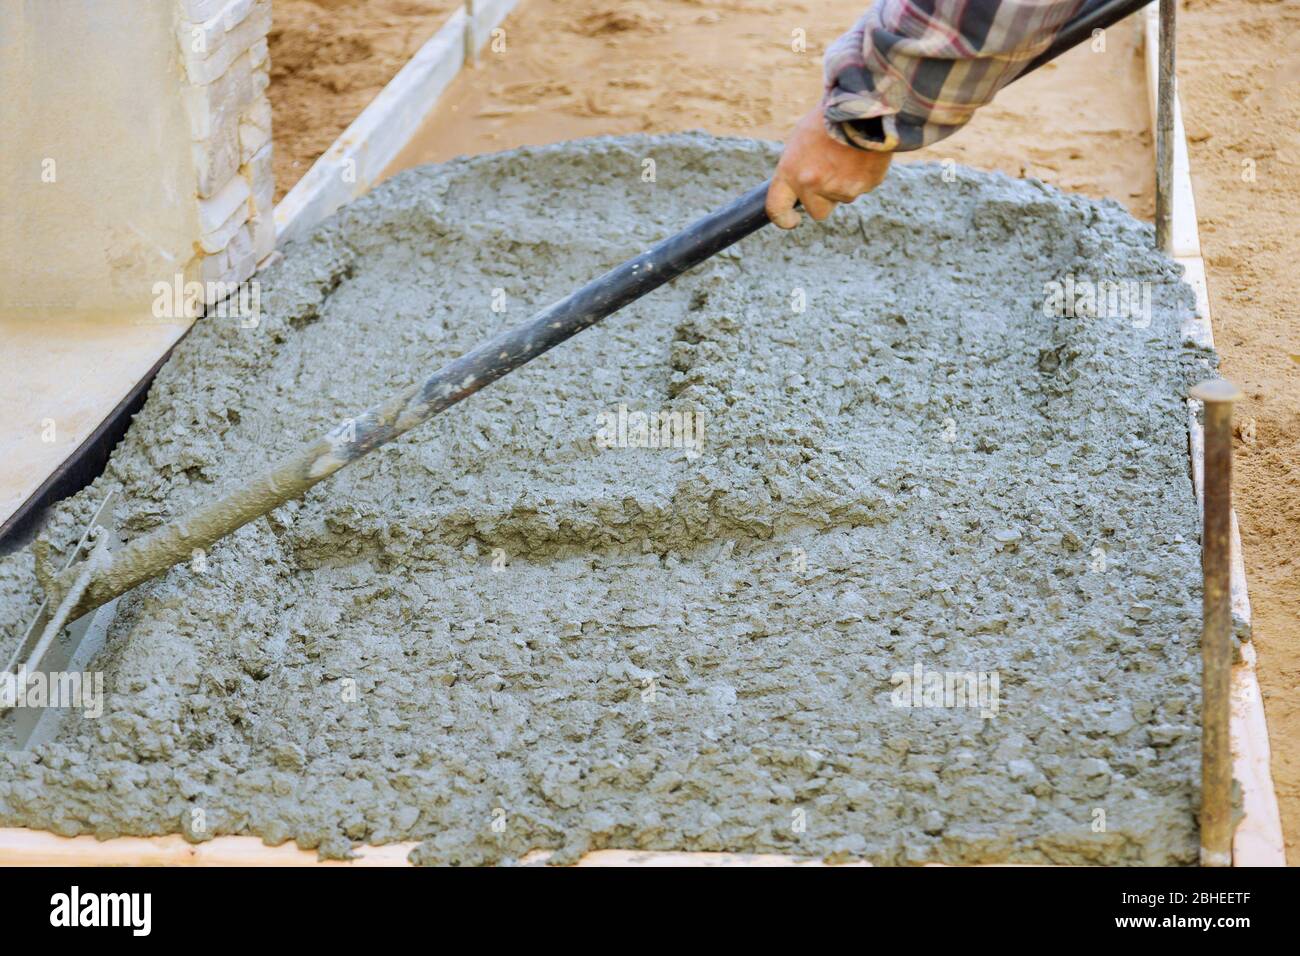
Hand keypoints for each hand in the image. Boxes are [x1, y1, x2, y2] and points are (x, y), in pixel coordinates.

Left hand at [766, 106, 892, 228]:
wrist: (862, 103)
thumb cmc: (828, 117)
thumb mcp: (801, 139)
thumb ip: (798, 168)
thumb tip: (801, 189)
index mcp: (791, 172)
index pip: (777, 208)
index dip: (783, 219)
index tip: (792, 220)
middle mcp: (812, 185)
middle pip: (818, 211)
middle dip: (824, 199)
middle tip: (831, 173)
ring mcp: (840, 188)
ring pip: (843, 197)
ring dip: (846, 182)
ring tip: (850, 153)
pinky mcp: (865, 185)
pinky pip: (863, 186)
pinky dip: (864, 174)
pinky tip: (864, 153)